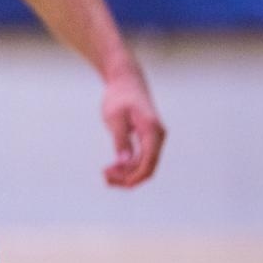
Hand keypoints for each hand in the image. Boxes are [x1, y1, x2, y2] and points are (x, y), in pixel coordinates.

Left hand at [101, 66, 165, 187]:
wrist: (126, 81)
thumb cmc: (119, 97)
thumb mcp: (115, 117)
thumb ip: (121, 139)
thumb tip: (124, 162)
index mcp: (153, 131)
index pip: (149, 163)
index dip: (133, 177)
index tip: (112, 181)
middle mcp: (158, 137)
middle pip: (148, 168)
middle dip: (127, 178)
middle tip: (103, 174)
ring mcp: (155, 139)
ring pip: (145, 166)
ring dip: (126, 174)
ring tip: (105, 172)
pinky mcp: (149, 140)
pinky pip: (142, 160)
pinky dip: (128, 167)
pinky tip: (112, 166)